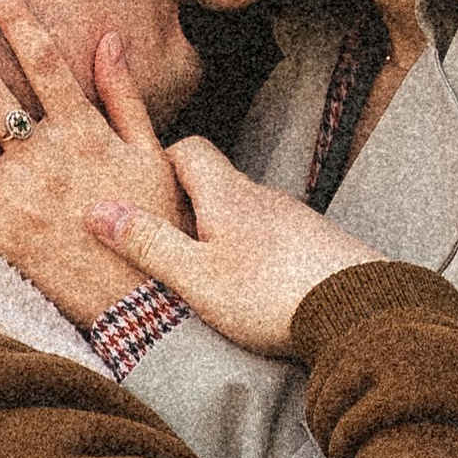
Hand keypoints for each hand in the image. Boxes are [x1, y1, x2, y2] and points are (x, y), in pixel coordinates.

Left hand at [0, 0, 187, 325]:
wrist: (148, 305)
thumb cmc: (158, 224)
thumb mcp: (153, 156)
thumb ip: (126, 97)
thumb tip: (110, 39)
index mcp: (85, 135)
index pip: (44, 61)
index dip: (15, 17)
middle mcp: (45, 162)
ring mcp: (18, 202)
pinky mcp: (2, 239)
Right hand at [88, 142, 380, 357]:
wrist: (361, 310)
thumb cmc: (271, 293)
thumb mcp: (196, 276)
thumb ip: (148, 244)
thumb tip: (97, 210)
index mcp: (228, 194)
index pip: (190, 148)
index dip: (162, 159)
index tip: (143, 189)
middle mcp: (264, 197)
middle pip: (218, 184)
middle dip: (188, 205)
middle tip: (165, 241)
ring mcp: (297, 221)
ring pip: (248, 215)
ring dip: (224, 233)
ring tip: (207, 274)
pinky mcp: (321, 248)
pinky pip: (277, 240)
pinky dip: (257, 254)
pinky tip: (256, 289)